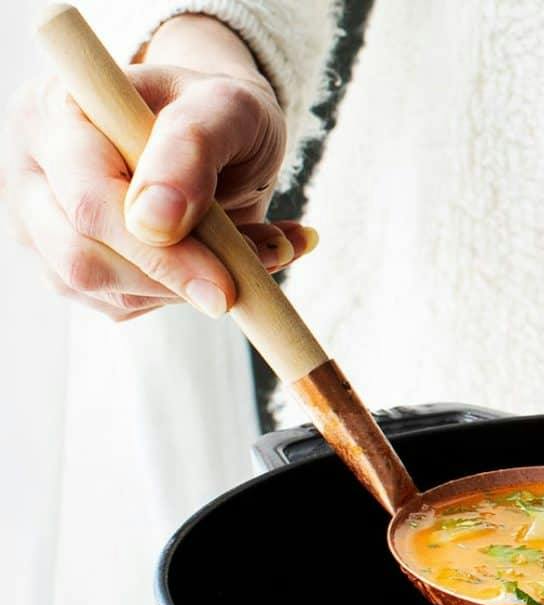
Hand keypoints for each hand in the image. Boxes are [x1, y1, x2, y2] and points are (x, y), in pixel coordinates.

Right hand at [0, 15, 314, 322]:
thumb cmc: (219, 112)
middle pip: (83, 260)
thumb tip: (152, 221)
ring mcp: (46, 228)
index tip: (225, 285)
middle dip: (177, 279)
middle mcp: (33, 173)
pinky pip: (130, 305)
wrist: (220, 132)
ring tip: (256, 246)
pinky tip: (229, 261)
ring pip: (109, 292)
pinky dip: (190, 295)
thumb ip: (191, 146)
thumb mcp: (226, 107)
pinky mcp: (77, 269)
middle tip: (252, 269)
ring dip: (193, 287)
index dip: (157, 253)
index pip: (88, 202)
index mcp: (52, 114)